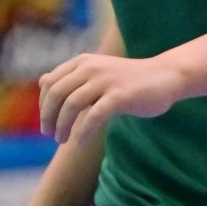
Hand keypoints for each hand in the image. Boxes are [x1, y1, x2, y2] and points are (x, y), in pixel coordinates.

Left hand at [39, 50, 182, 144]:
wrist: (165, 76)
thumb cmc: (129, 79)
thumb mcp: (97, 73)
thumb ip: (71, 77)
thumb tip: (42, 81)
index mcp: (83, 62)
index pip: (50, 83)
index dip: (43, 105)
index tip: (46, 123)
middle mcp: (91, 67)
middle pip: (56, 93)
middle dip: (48, 117)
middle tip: (49, 134)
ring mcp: (106, 81)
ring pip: (71, 104)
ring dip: (62, 126)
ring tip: (61, 140)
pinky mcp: (119, 96)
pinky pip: (93, 117)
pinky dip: (83, 132)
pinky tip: (80, 144)